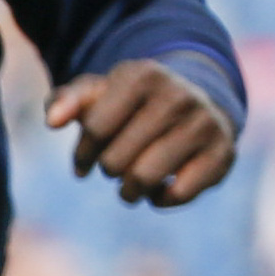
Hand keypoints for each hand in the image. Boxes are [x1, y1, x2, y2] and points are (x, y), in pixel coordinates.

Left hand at [45, 60, 241, 206]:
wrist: (198, 103)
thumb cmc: (133, 105)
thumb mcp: (99, 94)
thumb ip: (66, 100)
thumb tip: (52, 120)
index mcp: (143, 75)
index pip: (94, 130)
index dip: (83, 153)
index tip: (85, 159)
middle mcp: (178, 95)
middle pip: (116, 161)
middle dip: (108, 170)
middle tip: (116, 165)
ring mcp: (204, 124)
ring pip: (144, 180)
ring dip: (129, 191)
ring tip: (131, 182)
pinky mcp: (223, 154)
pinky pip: (177, 196)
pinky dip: (160, 200)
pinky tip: (160, 188)